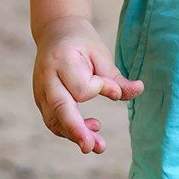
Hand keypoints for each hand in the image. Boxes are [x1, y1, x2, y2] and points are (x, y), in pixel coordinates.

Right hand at [32, 17, 143, 153]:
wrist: (55, 32)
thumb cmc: (81, 42)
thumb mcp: (101, 54)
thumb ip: (116, 77)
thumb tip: (139, 90)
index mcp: (62, 60)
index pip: (81, 87)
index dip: (101, 89)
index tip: (114, 89)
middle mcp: (46, 77)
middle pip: (59, 109)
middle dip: (76, 130)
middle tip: (92, 146)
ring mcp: (40, 90)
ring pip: (54, 120)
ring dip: (75, 135)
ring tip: (99, 146)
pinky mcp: (40, 100)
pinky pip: (53, 121)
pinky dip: (69, 131)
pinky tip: (88, 132)